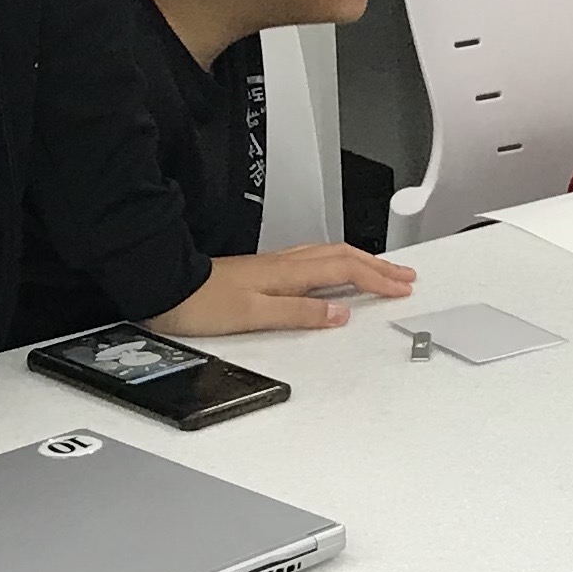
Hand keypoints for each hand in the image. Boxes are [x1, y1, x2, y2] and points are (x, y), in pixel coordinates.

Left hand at [152, 243, 417, 336]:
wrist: (167, 286)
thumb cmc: (201, 303)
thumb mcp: (255, 315)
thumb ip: (299, 314)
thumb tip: (339, 314)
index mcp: (289, 274)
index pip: (345, 272)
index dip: (377, 279)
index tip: (402, 288)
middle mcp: (285, 265)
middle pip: (344, 257)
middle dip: (378, 266)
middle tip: (405, 275)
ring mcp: (275, 266)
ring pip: (330, 256)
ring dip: (361, 261)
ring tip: (381, 271)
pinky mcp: (265, 271)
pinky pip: (315, 260)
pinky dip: (338, 263)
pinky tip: (334, 272)